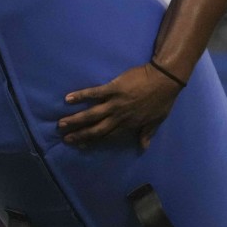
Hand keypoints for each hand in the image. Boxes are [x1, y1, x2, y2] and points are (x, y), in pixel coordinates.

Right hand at [58, 63, 182, 148]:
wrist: (165, 79)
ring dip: (75, 120)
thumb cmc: (162, 100)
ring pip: (91, 114)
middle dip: (80, 135)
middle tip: (65, 138)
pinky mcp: (113, 88)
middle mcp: (119, 117)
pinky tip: (68, 99)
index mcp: (129, 125)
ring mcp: (115, 103)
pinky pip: (94, 93)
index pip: (107, 136)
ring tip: (61, 124)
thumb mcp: (157, 120)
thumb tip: (143, 147)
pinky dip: (81, 96)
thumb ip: (147, 133)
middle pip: (96, 129)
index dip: (93, 142)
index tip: (81, 146)